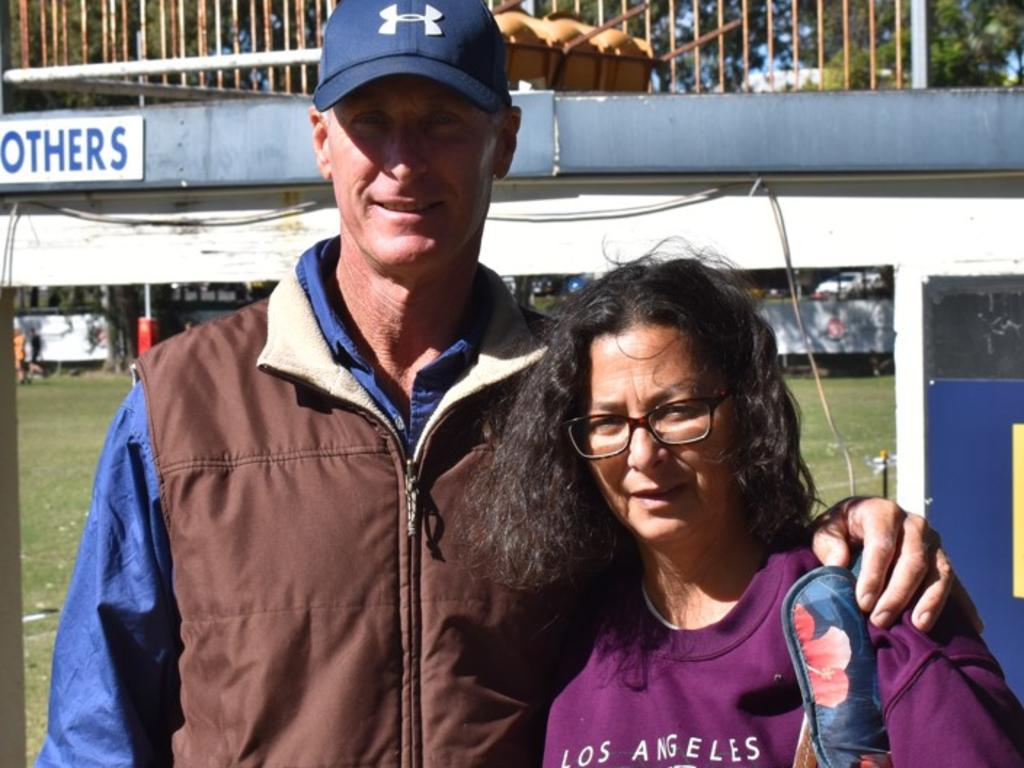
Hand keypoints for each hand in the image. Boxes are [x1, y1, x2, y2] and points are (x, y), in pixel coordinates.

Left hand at [810, 497, 978, 631]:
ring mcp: (933, 542)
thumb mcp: (826, 529)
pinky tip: (969, 625)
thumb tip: (838, 565)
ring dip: (930, 600)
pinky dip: (961, 603)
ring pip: (940, 571)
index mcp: (883, 511)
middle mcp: (914, 524)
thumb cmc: (840, 528)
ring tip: (918, 626)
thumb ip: (829, 544)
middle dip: (897, 594)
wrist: (860, 520)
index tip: (862, 602)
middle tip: (880, 620)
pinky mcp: (942, 559)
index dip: (873, 575)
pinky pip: (954, 581)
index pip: (882, 544)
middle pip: (913, 560)